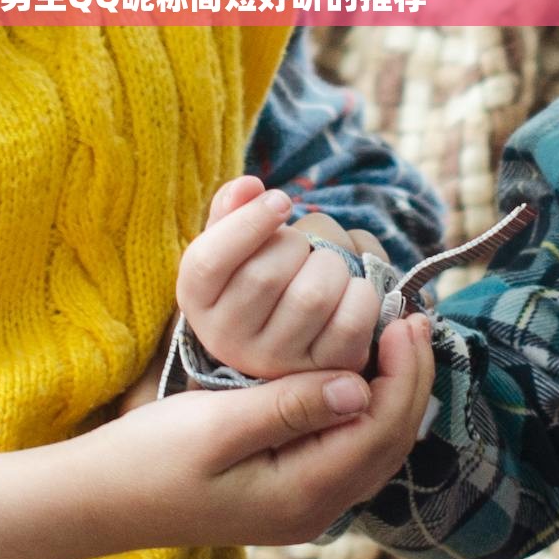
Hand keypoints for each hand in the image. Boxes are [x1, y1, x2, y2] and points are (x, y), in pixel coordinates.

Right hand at [0, 310, 434, 558]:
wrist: (100, 500)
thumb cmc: (149, 458)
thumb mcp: (215, 425)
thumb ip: (289, 407)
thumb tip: (358, 386)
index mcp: (302, 494)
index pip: (380, 430)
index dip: (403, 374)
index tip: (405, 319)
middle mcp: (314, 509)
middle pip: (390, 443)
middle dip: (410, 381)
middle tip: (415, 319)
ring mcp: (302, 507)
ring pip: (374, 450)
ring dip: (393, 394)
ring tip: (398, 340)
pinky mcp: (286, 495)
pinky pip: (347, 452)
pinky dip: (366, 411)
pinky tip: (359, 373)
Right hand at [175, 174, 389, 380]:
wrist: (285, 336)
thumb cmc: (258, 277)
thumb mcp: (231, 245)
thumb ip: (232, 210)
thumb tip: (250, 186)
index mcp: (197, 301)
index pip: (208, 261)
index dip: (248, 222)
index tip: (282, 200)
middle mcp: (227, 340)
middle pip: (264, 276)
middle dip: (297, 245)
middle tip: (304, 246)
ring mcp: (274, 364)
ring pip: (312, 297)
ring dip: (331, 266)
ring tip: (327, 267)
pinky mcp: (322, 372)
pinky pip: (350, 324)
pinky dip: (361, 294)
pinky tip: (352, 289)